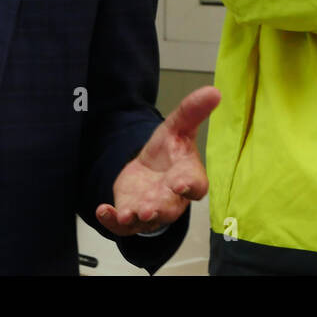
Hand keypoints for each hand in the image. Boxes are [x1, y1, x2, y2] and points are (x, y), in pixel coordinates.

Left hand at [96, 86, 219, 235]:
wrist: (149, 169)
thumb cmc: (169, 152)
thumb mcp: (177, 127)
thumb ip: (193, 111)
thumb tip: (214, 91)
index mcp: (188, 177)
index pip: (195, 186)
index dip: (190, 186)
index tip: (181, 184)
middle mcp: (171, 199)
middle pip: (169, 208)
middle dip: (159, 209)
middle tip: (150, 208)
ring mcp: (150, 209)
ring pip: (147, 220)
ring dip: (138, 217)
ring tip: (130, 213)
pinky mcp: (130, 213)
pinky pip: (122, 225)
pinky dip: (112, 221)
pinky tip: (102, 210)